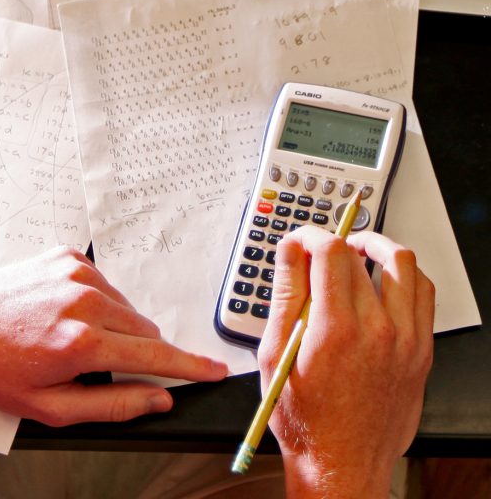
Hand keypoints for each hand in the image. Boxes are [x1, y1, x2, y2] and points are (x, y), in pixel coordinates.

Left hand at [0, 247, 227, 425]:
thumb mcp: (52, 406)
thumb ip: (114, 404)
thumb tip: (157, 399)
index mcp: (83, 341)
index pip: (156, 355)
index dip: (191, 365)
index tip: (215, 369)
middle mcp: (86, 300)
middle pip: (145, 328)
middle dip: (137, 349)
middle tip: (97, 363)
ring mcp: (77, 272)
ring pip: (126, 305)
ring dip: (114, 324)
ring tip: (71, 336)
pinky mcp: (68, 256)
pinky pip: (103, 283)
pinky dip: (95, 301)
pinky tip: (64, 312)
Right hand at [257, 228, 434, 498]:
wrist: (342, 464)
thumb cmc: (305, 418)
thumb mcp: (276, 353)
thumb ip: (285, 295)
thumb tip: (288, 252)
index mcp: (335, 329)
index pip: (330, 250)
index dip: (309, 235)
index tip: (298, 241)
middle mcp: (377, 329)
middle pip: (360, 254)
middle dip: (332, 242)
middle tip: (315, 252)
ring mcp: (406, 340)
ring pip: (403, 264)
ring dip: (377, 248)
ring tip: (356, 251)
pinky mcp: (422, 351)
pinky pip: (424, 293)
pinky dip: (404, 275)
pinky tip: (383, 280)